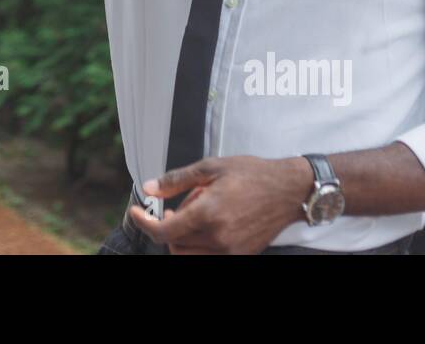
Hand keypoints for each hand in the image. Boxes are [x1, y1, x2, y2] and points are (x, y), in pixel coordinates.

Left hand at [127, 156, 312, 253]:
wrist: (289, 190)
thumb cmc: (253, 175)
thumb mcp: (211, 167)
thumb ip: (177, 180)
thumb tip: (150, 188)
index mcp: (208, 213)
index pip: (163, 231)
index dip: (143, 223)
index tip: (136, 212)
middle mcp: (218, 237)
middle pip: (174, 243)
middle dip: (168, 224)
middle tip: (179, 205)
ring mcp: (230, 251)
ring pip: (188, 253)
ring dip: (182, 237)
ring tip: (198, 213)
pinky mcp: (240, 256)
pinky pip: (207, 257)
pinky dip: (198, 245)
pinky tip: (208, 225)